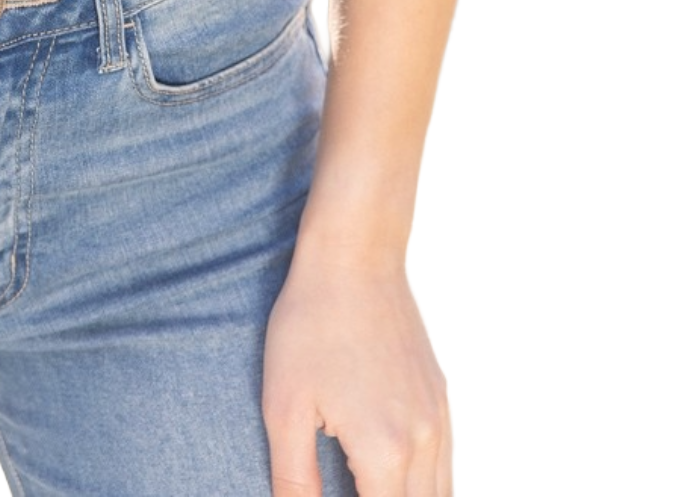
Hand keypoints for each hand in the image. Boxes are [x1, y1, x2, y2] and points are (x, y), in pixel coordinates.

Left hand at [261, 241, 450, 495]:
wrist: (355, 257)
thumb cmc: (312, 323)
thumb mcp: (283, 405)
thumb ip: (294, 478)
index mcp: (384, 452)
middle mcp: (423, 443)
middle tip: (350, 489)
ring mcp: (438, 420)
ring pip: (442, 496)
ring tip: (371, 489)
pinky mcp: (440, 399)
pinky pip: (446, 466)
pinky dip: (429, 488)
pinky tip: (398, 483)